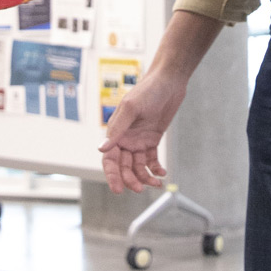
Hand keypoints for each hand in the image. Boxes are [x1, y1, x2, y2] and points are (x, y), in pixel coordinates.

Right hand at [100, 62, 186, 192]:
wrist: (168, 82)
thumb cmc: (147, 90)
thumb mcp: (131, 108)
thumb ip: (117, 129)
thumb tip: (102, 149)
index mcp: (116, 132)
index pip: (110, 159)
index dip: (112, 175)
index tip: (117, 189)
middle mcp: (125, 139)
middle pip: (124, 166)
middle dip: (130, 179)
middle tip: (139, 189)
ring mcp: (139, 140)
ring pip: (138, 166)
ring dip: (144, 177)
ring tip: (155, 183)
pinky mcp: (152, 140)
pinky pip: (151, 160)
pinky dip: (155, 168)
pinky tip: (161, 173)